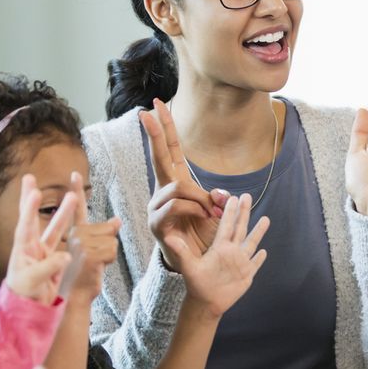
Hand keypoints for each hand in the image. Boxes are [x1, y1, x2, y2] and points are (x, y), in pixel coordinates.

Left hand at [4, 175, 74, 303]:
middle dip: (32, 198)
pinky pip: (66, 242)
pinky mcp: (54, 260)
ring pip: (56, 227)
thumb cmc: (25, 295)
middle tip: (30, 177)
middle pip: (33, 218)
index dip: (29, 209)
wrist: (29, 310)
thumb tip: (66, 256)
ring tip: (73, 196)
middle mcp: (32, 246)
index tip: (33, 192)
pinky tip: (85, 225)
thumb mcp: (32, 281)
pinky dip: (74, 233)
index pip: (26, 224)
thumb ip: (48, 267)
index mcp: (22, 249)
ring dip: (64, 212)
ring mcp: (43, 252)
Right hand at [61, 171, 120, 300]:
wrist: (74, 297)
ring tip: (93, 265)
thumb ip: (103, 234)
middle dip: (108, 246)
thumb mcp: (94, 252)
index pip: (77, 208)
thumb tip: (117, 220)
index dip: (76, 190)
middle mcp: (75, 234)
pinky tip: (96, 269)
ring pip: (112, 240)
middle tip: (92, 261)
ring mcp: (80, 243)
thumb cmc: (83, 275)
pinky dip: (109, 262)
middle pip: (108, 229)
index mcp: (74, 232)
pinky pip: (112, 251)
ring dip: (109, 255)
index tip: (74, 173)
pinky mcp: (88, 253)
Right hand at [141, 99, 226, 272]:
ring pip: (178, 187)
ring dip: (200, 199)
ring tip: (211, 213)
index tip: (155, 105)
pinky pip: (176, 206)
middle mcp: (163, 191)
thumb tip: (221, 195)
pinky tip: (204, 217)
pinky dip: (195, 210)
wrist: (199, 263)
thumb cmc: (205, 234)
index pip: (170, 149)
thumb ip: (217, 199)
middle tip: (146, 111)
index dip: (165, 128)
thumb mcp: (217, 213)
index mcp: (177, 182)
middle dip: (155, 133)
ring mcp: (157, 206)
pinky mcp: (156, 223)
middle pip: (159, 156)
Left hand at [163, 192, 270, 317]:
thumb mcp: (189, 266)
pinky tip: (265, 251)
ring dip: (258, 231)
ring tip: (265, 218)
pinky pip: (255, 263)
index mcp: (219, 247)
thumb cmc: (196, 284)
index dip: (229, 211)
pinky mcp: (246, 274)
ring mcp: (240, 262)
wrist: (205, 302)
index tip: (232, 196)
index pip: (226, 225)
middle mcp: (231, 251)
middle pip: (240, 228)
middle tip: (247, 196)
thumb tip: (168, 237)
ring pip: (252, 243)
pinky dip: (260, 258)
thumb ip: (182, 251)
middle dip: (244, 212)